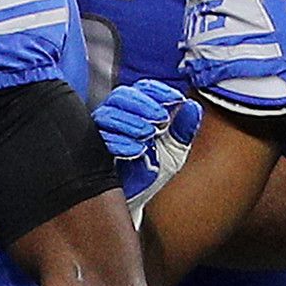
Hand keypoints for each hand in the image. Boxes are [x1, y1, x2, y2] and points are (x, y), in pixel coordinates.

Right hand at [93, 80, 199, 222]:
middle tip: (161, 119)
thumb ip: (184, 129)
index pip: (143, 89)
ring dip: (130, 121)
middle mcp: (119, 116)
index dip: (158, 90)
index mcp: (139, 110)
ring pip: (108, 114)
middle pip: (121, 96)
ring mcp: (104, 131)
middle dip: (143, 104)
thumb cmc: (153, 169)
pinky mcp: (93, 149)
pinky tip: (137, 150)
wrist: (138, 197)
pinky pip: (100, 138)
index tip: (176, 99)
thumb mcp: (175, 150)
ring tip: (148, 135)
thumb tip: (192, 106)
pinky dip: (119, 141)